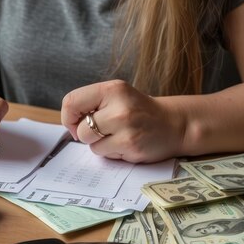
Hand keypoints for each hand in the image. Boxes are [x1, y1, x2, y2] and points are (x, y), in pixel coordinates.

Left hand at [61, 80, 184, 162]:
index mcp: (112, 89)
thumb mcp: (116, 97)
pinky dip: (112, 152)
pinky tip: (126, 144)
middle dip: (88, 135)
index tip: (78, 123)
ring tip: (119, 136)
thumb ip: (91, 104)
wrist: (174, 124)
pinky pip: (105, 154)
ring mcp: (126, 127)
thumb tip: (69, 124)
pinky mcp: (131, 145)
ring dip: (100, 144)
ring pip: (91, 144)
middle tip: (106, 130)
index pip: (71, 102)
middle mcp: (119, 106)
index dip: (69, 117)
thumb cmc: (138, 111)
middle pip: (81, 129)